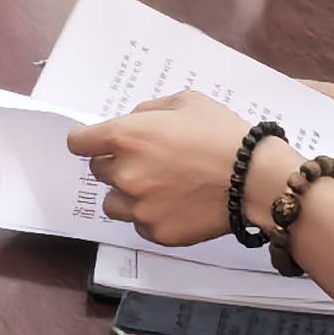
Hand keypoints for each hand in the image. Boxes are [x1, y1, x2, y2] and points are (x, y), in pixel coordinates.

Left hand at [66, 88, 260, 244]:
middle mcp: (124, 173)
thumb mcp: (185, 102)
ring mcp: (139, 207)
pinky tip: (176, 205)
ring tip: (159, 188)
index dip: (89, 141)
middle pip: (97, 172)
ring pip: (113, 203)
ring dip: (127, 195)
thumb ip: (149, 111)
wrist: (254, 178)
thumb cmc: (222, 133)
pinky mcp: (156, 232)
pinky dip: (151, 216)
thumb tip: (131, 121)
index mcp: (126, 136)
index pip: (78, 143)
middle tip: (148, 162)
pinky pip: (139, 224)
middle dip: (116, 165)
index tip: (100, 143)